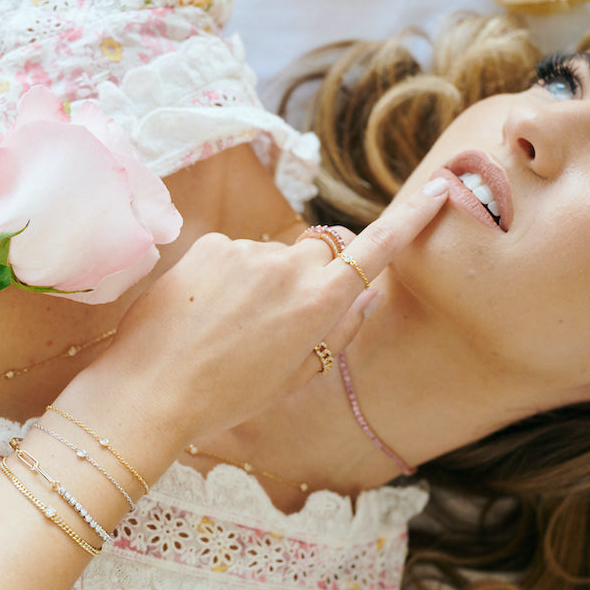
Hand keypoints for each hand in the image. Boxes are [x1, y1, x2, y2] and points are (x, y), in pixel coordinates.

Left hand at [95, 182, 448, 444]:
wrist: (153, 390)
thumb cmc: (227, 396)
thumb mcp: (295, 375)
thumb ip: (337, 331)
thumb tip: (364, 296)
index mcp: (320, 303)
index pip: (378, 249)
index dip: (410, 219)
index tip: (436, 193)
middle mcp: (290, 267)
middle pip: (319, 251)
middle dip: (312, 272)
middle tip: (279, 316)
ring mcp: (247, 251)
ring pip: (269, 256)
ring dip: (261, 279)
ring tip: (226, 325)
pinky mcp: (209, 245)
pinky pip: (231, 253)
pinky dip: (225, 275)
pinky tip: (203, 309)